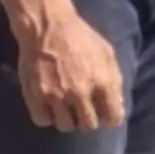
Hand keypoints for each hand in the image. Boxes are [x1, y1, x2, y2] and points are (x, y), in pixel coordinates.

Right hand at [15, 2, 124, 131]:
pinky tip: (50, 106)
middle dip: (89, 119)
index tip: (106, 116)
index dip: (111, 118)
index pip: (113, 117)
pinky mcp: (36, 96)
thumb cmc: (82, 37)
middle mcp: (81, 92)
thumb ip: (115, 79)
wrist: (49, 26)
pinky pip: (43, 121)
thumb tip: (118, 104)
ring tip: (67, 107)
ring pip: (66, 126)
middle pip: (88, 125)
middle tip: (84, 110)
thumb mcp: (107, 53)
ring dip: (67, 119)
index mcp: (104, 81)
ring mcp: (57, 96)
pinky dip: (47, 116)